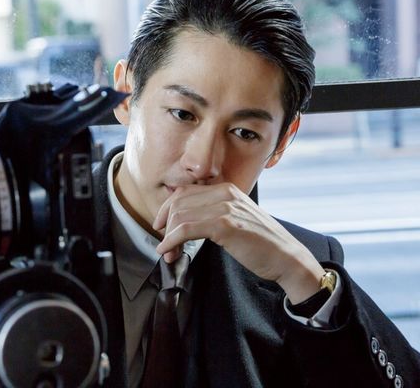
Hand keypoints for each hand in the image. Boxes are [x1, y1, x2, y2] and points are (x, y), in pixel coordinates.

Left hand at [153, 183, 324, 303]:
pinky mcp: (225, 224)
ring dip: (168, 238)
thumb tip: (183, 218)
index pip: (184, 192)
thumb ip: (214, 212)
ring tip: (169, 254)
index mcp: (226, 189)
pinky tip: (169, 251)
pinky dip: (172, 241)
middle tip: (165, 247)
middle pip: (178, 203)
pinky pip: (186, 229)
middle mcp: (225, 193)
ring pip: (180, 216)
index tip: (161, 227)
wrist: (286, 258)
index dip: (167, 210)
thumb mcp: (236, 219)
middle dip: (165, 226)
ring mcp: (225, 207)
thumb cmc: (261, 243)